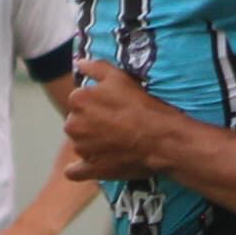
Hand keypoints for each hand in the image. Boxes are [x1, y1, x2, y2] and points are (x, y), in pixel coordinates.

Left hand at [54, 60, 185, 185]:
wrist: (161, 139)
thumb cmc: (143, 107)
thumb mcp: (120, 77)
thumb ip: (95, 67)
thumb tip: (78, 63)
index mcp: (78, 100)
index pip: (80, 99)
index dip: (96, 102)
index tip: (112, 106)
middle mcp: (74, 124)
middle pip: (77, 122)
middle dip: (92, 123)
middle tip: (116, 124)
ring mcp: (81, 149)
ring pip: (80, 143)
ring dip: (91, 143)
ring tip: (116, 141)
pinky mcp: (91, 169)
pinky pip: (75, 171)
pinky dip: (79, 169)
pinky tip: (91, 164)